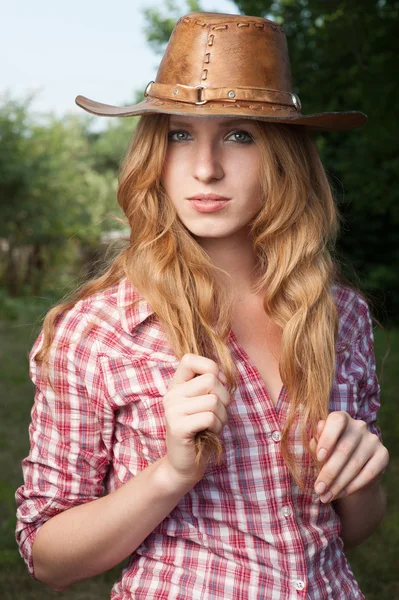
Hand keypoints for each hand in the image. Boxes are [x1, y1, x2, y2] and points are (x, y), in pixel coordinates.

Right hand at [162, 353, 230, 483]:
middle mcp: (171, 394)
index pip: (190, 359)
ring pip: (213, 400)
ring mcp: (172, 410)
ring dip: (222, 416)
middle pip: (210, 379)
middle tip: (217, 413)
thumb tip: (223, 375)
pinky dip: (217, 426)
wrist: (184, 464)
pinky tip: (209, 433)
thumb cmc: (200, 431)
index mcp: (176, 385)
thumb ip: (211, 385)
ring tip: (213, 425)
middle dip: (224, 397)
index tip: (216, 385)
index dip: (210, 367)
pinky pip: (209, 417)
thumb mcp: (205, 402)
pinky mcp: (177, 426)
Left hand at [310, 411, 388, 502]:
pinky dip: (352, 486)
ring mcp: (373, 440)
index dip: (327, 439)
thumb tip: (319, 427)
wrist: (350, 469)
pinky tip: (340, 494)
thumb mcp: (319, 447)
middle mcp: (359, 426)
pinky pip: (368, 473)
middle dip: (329, 472)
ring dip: (338, 484)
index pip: (336, 422)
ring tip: (325, 496)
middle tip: (318, 489)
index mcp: (341, 418)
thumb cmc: (329, 454)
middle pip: (344, 449)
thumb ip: (317, 440)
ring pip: (354, 464)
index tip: (319, 458)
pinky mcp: (383, 455)